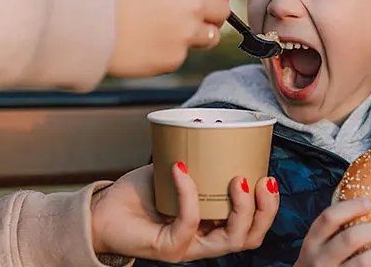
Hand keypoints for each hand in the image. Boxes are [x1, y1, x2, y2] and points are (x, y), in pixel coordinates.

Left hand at [89, 163, 278, 262]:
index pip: (252, 227)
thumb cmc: (139, 193)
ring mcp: (188, 247)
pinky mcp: (169, 248)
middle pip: (249, 237)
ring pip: (230, 240)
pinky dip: (189, 193)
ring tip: (238, 180)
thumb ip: (195, 156)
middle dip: (264, 211)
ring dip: (241, 209)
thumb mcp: (176, 171)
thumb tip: (209, 122)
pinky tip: (181, 168)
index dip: (268, 207)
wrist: (102, 210)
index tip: (268, 177)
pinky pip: (189, 221)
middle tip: (261, 180)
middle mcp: (205, 241)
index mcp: (213, 226)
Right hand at [107, 0, 241, 77]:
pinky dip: (170, 50)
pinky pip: (185, 54)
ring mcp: (186, 33)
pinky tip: (148, 43)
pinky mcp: (175, 58)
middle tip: (180, 12)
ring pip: (212, 36)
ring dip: (196, 34)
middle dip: (209, 12)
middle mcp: (192, 3)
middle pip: (225, 9)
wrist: (88, 25)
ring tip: (164, 27)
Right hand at [295, 198, 370, 266]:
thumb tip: (366, 208)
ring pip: (364, 262)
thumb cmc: (320, 263)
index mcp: (312, 243)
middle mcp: (320, 260)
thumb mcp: (318, 245)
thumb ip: (333, 231)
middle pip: (350, 238)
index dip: (351, 207)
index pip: (329, 218)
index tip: (367, 203)